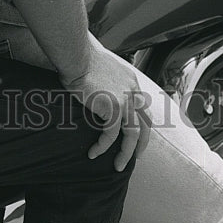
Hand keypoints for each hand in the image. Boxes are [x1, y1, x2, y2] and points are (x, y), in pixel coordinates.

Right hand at [60, 34, 150, 171]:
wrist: (77, 57)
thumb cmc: (82, 60)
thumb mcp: (103, 70)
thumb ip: (109, 82)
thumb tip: (101, 90)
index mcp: (131, 82)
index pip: (142, 107)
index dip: (141, 123)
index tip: (136, 136)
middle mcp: (132, 91)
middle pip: (144, 123)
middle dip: (142, 143)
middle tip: (136, 157)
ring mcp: (125, 100)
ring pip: (131, 134)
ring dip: (126, 153)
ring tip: (118, 166)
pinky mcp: (113, 107)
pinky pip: (110, 134)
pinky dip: (102, 146)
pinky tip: (93, 153)